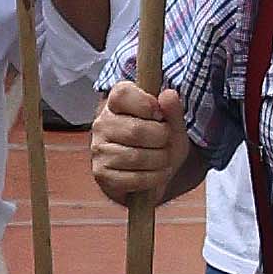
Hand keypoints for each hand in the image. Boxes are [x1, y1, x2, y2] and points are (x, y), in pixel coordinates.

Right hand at [86, 73, 197, 211]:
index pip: (123, 94)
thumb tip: (169, 95)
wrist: (152, 173)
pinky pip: (135, 178)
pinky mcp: (101, 174)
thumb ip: (173, 110)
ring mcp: (99, 149)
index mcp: (116, 103)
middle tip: (164, 142)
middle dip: (161, 139)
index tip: (159, 115)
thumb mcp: (172, 125)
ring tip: (161, 159)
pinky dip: (153, 178)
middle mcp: (102, 123)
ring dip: (159, 161)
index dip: (147, 104)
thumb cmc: (159, 143)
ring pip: (136, 157)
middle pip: (136, 130)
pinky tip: (155, 173)